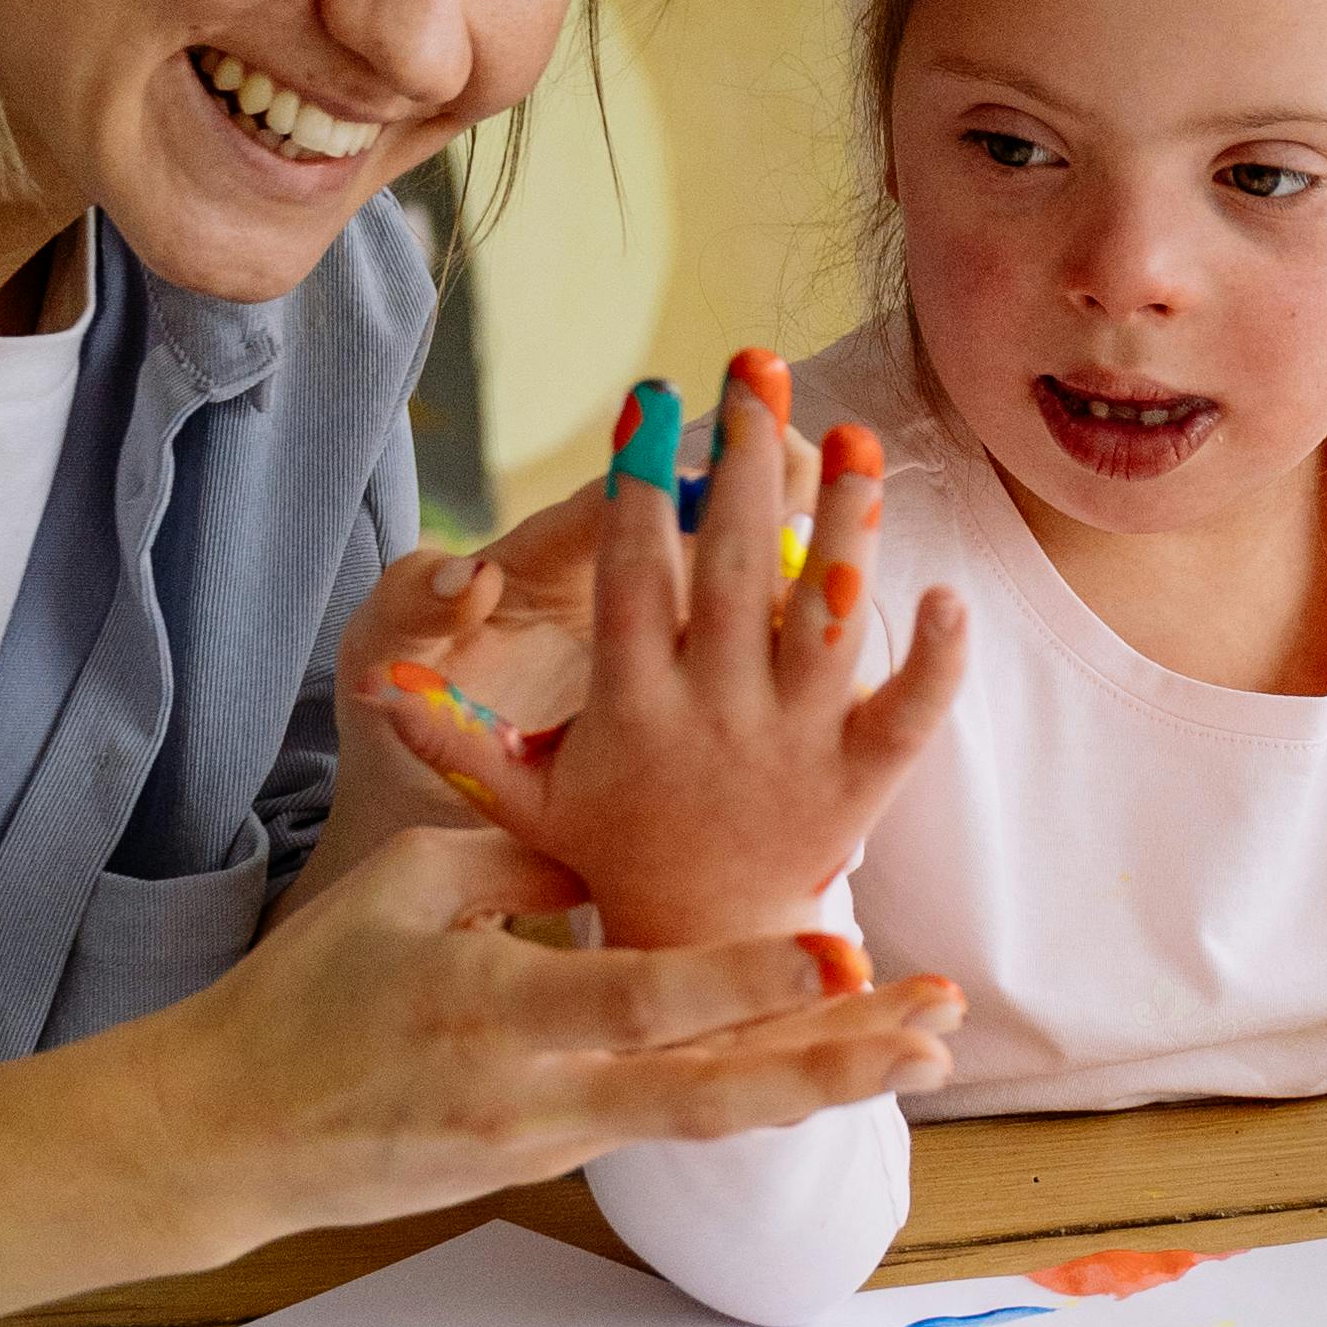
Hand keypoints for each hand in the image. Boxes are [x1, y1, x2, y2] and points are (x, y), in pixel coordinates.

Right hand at [174, 813, 962, 1225]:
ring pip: (711, 1116)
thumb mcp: (401, 888)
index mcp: (495, 1010)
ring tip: (920, 1054)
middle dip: (835, 1061)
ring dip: (821, 1082)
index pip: (646, 1000)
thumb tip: (614, 860)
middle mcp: (541, 1094)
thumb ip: (519, 863)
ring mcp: (553, 1141)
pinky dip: (752, 1087)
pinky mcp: (553, 1161)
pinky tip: (827, 1063)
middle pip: (715, 1092)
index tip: (845, 948)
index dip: (749, 979)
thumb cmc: (306, 990)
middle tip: (936, 1032)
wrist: (235, 1135)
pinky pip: (670, 1118)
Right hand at [380, 350, 968, 952]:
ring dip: (846, 525)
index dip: (641, 488)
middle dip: (746, 463)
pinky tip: (949, 591)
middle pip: (738, 571)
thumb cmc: (609, 853)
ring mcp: (796, 746)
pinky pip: (908, 713)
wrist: (705, 956)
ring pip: (828, 620)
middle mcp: (718, 716)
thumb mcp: (522, 800)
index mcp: (634, 708)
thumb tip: (377, 682)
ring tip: (852, 435)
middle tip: (759, 370)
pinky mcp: (860, 783)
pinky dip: (935, 658)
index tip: (649, 400)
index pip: (637, 578)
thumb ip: (454, 736)